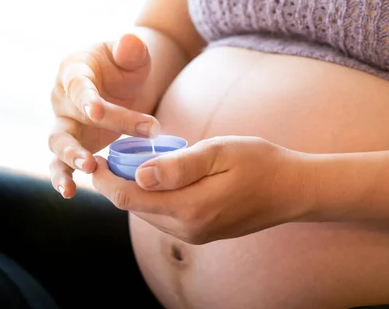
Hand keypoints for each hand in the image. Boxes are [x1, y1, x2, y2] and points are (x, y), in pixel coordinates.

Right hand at [48, 34, 159, 197]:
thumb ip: (131, 49)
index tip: (98, 113)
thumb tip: (130, 42)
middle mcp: (62, 97)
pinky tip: (70, 193)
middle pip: (68, 120)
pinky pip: (61, 162)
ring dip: (69, 160)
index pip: (78, 85)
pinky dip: (63, 177)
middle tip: (93, 159)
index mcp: (74, 70)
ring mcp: (65, 122)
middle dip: (78, 141)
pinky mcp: (72, 143)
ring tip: (86, 173)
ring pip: (58, 144)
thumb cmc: (125, 64)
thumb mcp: (132, 54)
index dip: (86, 99)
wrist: (123, 79)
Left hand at [91, 136, 310, 243]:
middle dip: (117, 183)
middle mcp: (188, 229)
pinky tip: (159, 177)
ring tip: (133, 161)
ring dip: (135, 190)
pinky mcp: (201, 233)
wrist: (293, 189)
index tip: (95, 158)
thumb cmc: (259, 163)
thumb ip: (178, 166)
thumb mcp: (218, 153)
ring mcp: (195, 234)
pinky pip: (165, 216)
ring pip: (148, 212)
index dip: (105, 179)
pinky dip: (153, 197)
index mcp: (189, 208)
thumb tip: (139, 176)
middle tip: (112, 154)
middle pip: (134, 207)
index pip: (128, 198)